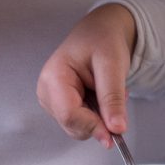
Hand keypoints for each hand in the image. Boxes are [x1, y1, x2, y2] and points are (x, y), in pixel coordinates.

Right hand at [37, 3, 137, 148]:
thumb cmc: (103, 40)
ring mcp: (52, 100)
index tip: (116, 133)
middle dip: (99, 119)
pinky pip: (81, 123)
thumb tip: (116, 129)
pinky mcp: (60, 105)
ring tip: (108, 90)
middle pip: (72, 125)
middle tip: (117, 95)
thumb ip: (112, 98)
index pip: (69, 115)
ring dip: (99, 117)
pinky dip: (96, 115)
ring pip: (78, 128)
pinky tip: (100, 95)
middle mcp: (47, 91)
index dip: (93, 127)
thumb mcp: (113, 64)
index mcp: (54, 77)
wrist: (100, 31)